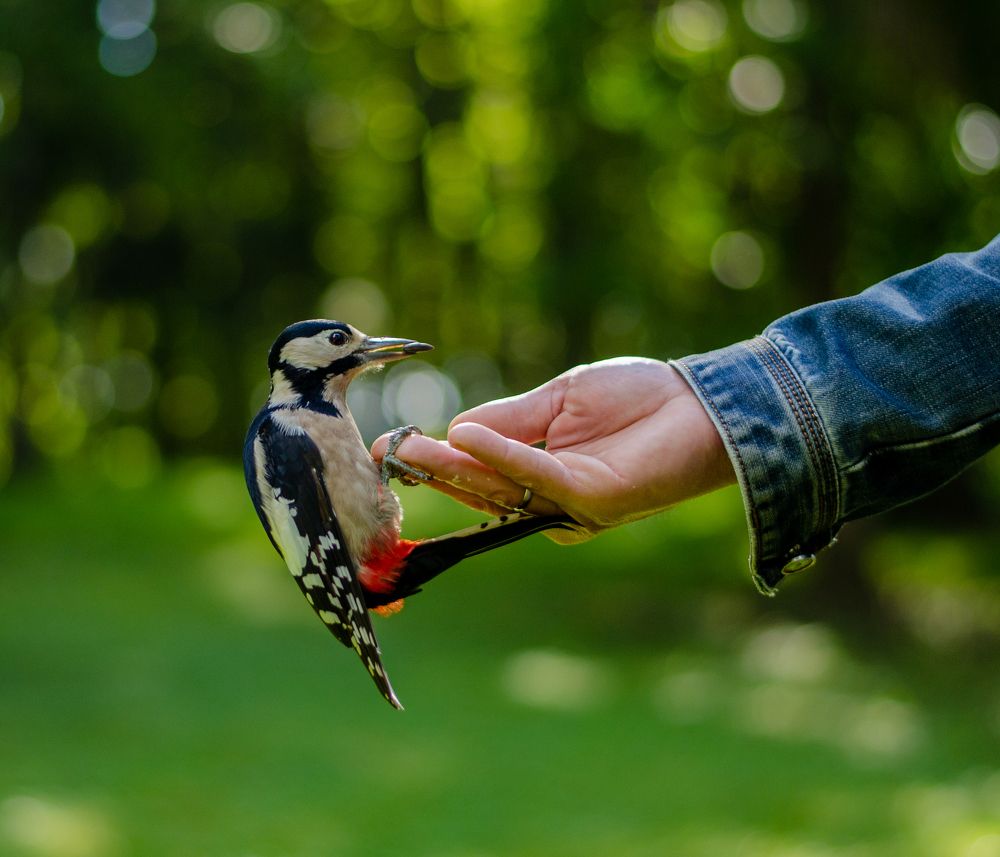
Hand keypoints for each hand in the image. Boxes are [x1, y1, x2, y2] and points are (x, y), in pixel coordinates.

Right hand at [371, 358, 735, 542]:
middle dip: (434, 471)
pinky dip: (501, 457)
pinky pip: (537, 478)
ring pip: (501, 488)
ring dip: (454, 468)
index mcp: (540, 472)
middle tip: (389, 453)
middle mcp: (551, 498)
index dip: (435, 462)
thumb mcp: (559, 399)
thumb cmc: (637, 397)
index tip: (387, 448)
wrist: (702, 401)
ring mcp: (572, 505)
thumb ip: (509, 418)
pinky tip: (465, 437)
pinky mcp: (594, 501)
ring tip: (414, 448)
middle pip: (482, 487)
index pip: (479, 471)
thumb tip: (455, 430)